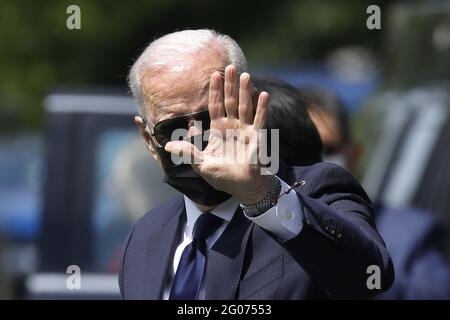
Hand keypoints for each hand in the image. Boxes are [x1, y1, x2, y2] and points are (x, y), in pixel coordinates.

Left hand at [165, 65, 270, 204]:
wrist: (242, 187)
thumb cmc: (222, 176)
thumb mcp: (201, 164)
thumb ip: (187, 152)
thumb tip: (167, 144)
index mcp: (218, 130)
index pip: (215, 106)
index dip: (214, 91)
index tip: (213, 74)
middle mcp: (232, 127)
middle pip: (230, 101)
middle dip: (229, 85)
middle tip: (230, 66)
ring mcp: (245, 130)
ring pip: (245, 106)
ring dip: (245, 91)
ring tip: (245, 75)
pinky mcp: (256, 137)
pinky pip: (259, 119)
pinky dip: (261, 108)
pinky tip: (262, 94)